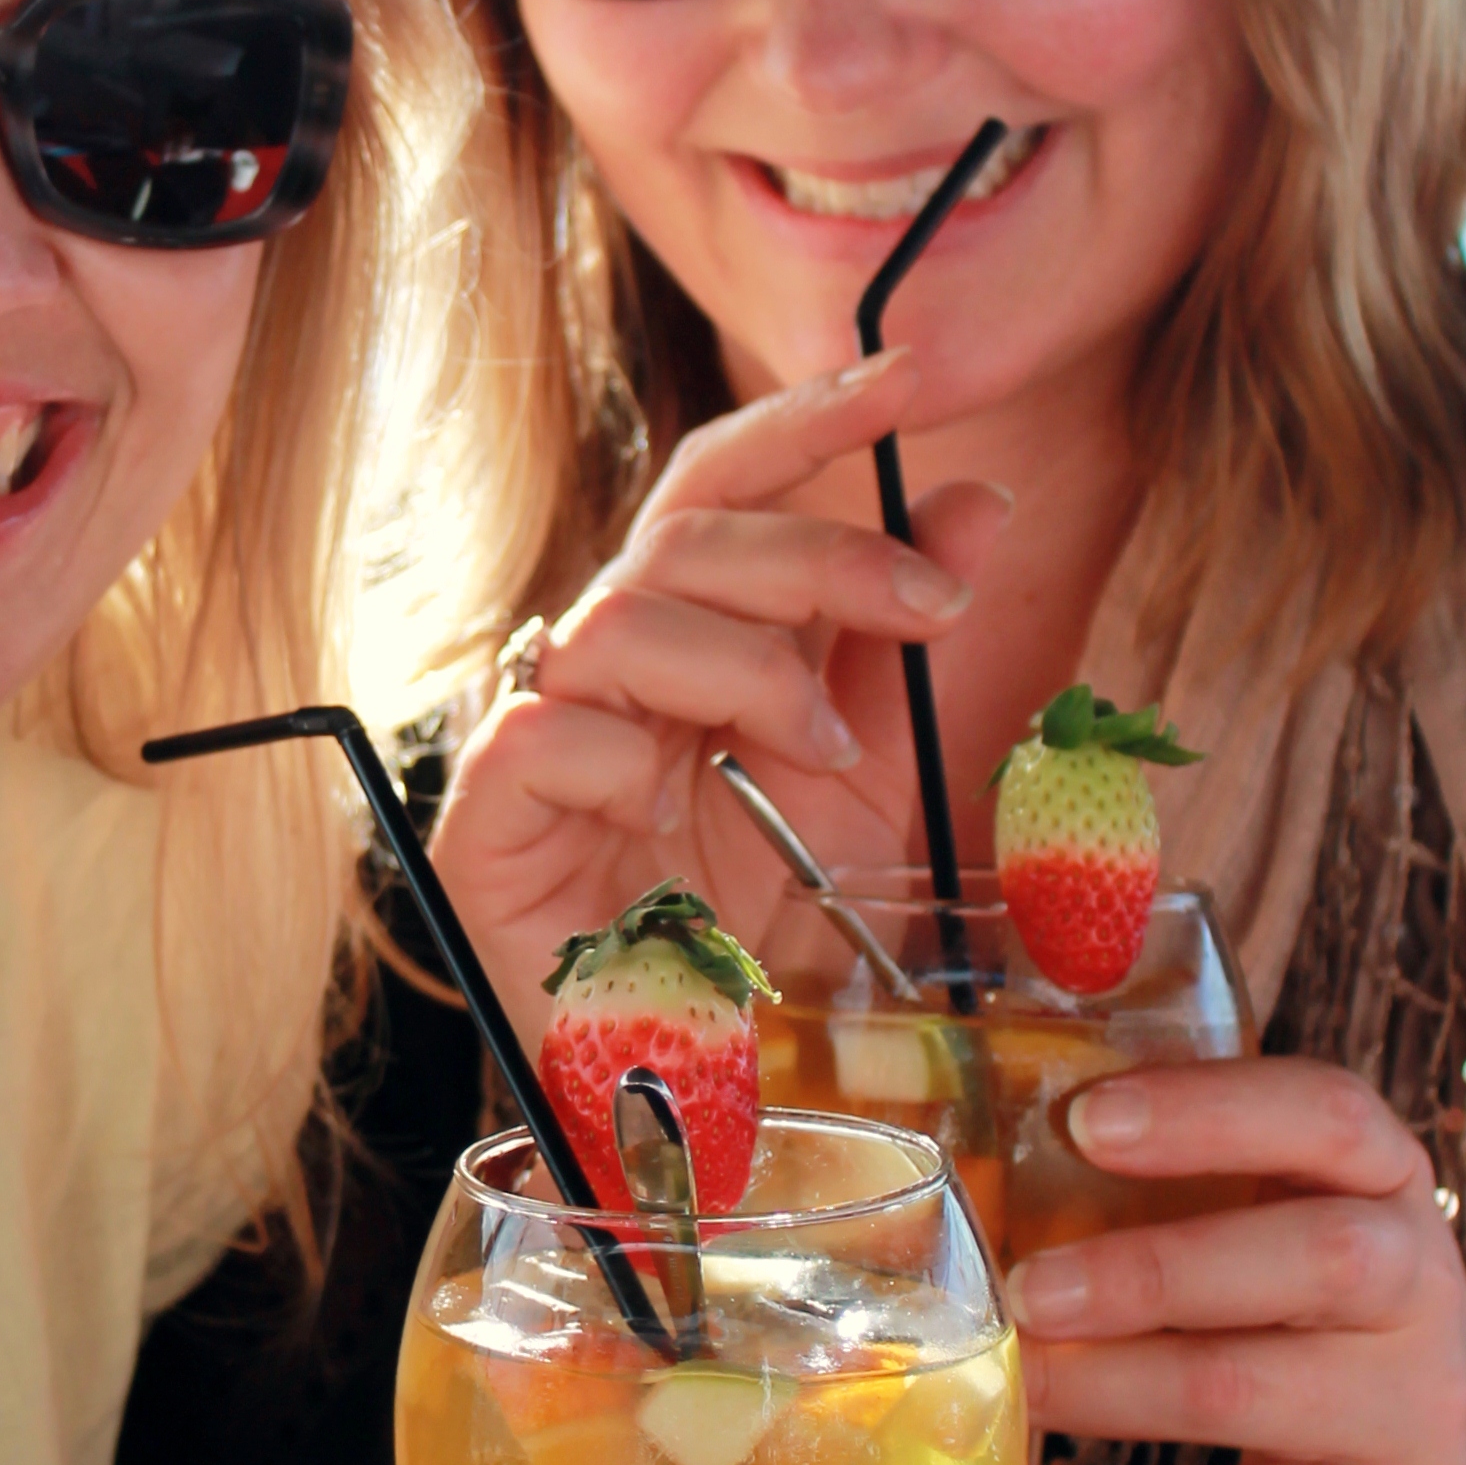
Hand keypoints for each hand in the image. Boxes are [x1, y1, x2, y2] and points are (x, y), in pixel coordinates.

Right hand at [431, 347, 1008, 1018]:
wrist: (689, 1086)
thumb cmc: (755, 931)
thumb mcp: (868, 779)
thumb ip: (904, 646)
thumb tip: (979, 500)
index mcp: (681, 641)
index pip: (718, 492)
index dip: (802, 422)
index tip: (912, 378)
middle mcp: (599, 671)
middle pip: (682, 541)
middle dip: (822, 555)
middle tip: (928, 614)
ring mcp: (533, 740)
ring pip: (619, 620)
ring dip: (745, 671)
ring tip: (811, 757)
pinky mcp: (486, 826)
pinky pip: (542, 735)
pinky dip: (625, 759)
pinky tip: (672, 811)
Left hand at [1009, 1056, 1465, 1464]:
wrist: (1442, 1451)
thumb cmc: (1313, 1302)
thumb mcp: (1287, 1215)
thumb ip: (1176, 1179)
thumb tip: (980, 1166)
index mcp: (1386, 1180)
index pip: (1329, 1117)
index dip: (1210, 1111)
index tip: (1085, 1120)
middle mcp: (1418, 1286)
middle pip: (1316, 1260)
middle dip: (1151, 1273)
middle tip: (1028, 1291)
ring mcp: (1411, 1413)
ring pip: (1244, 1394)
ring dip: (1103, 1389)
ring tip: (1011, 1384)